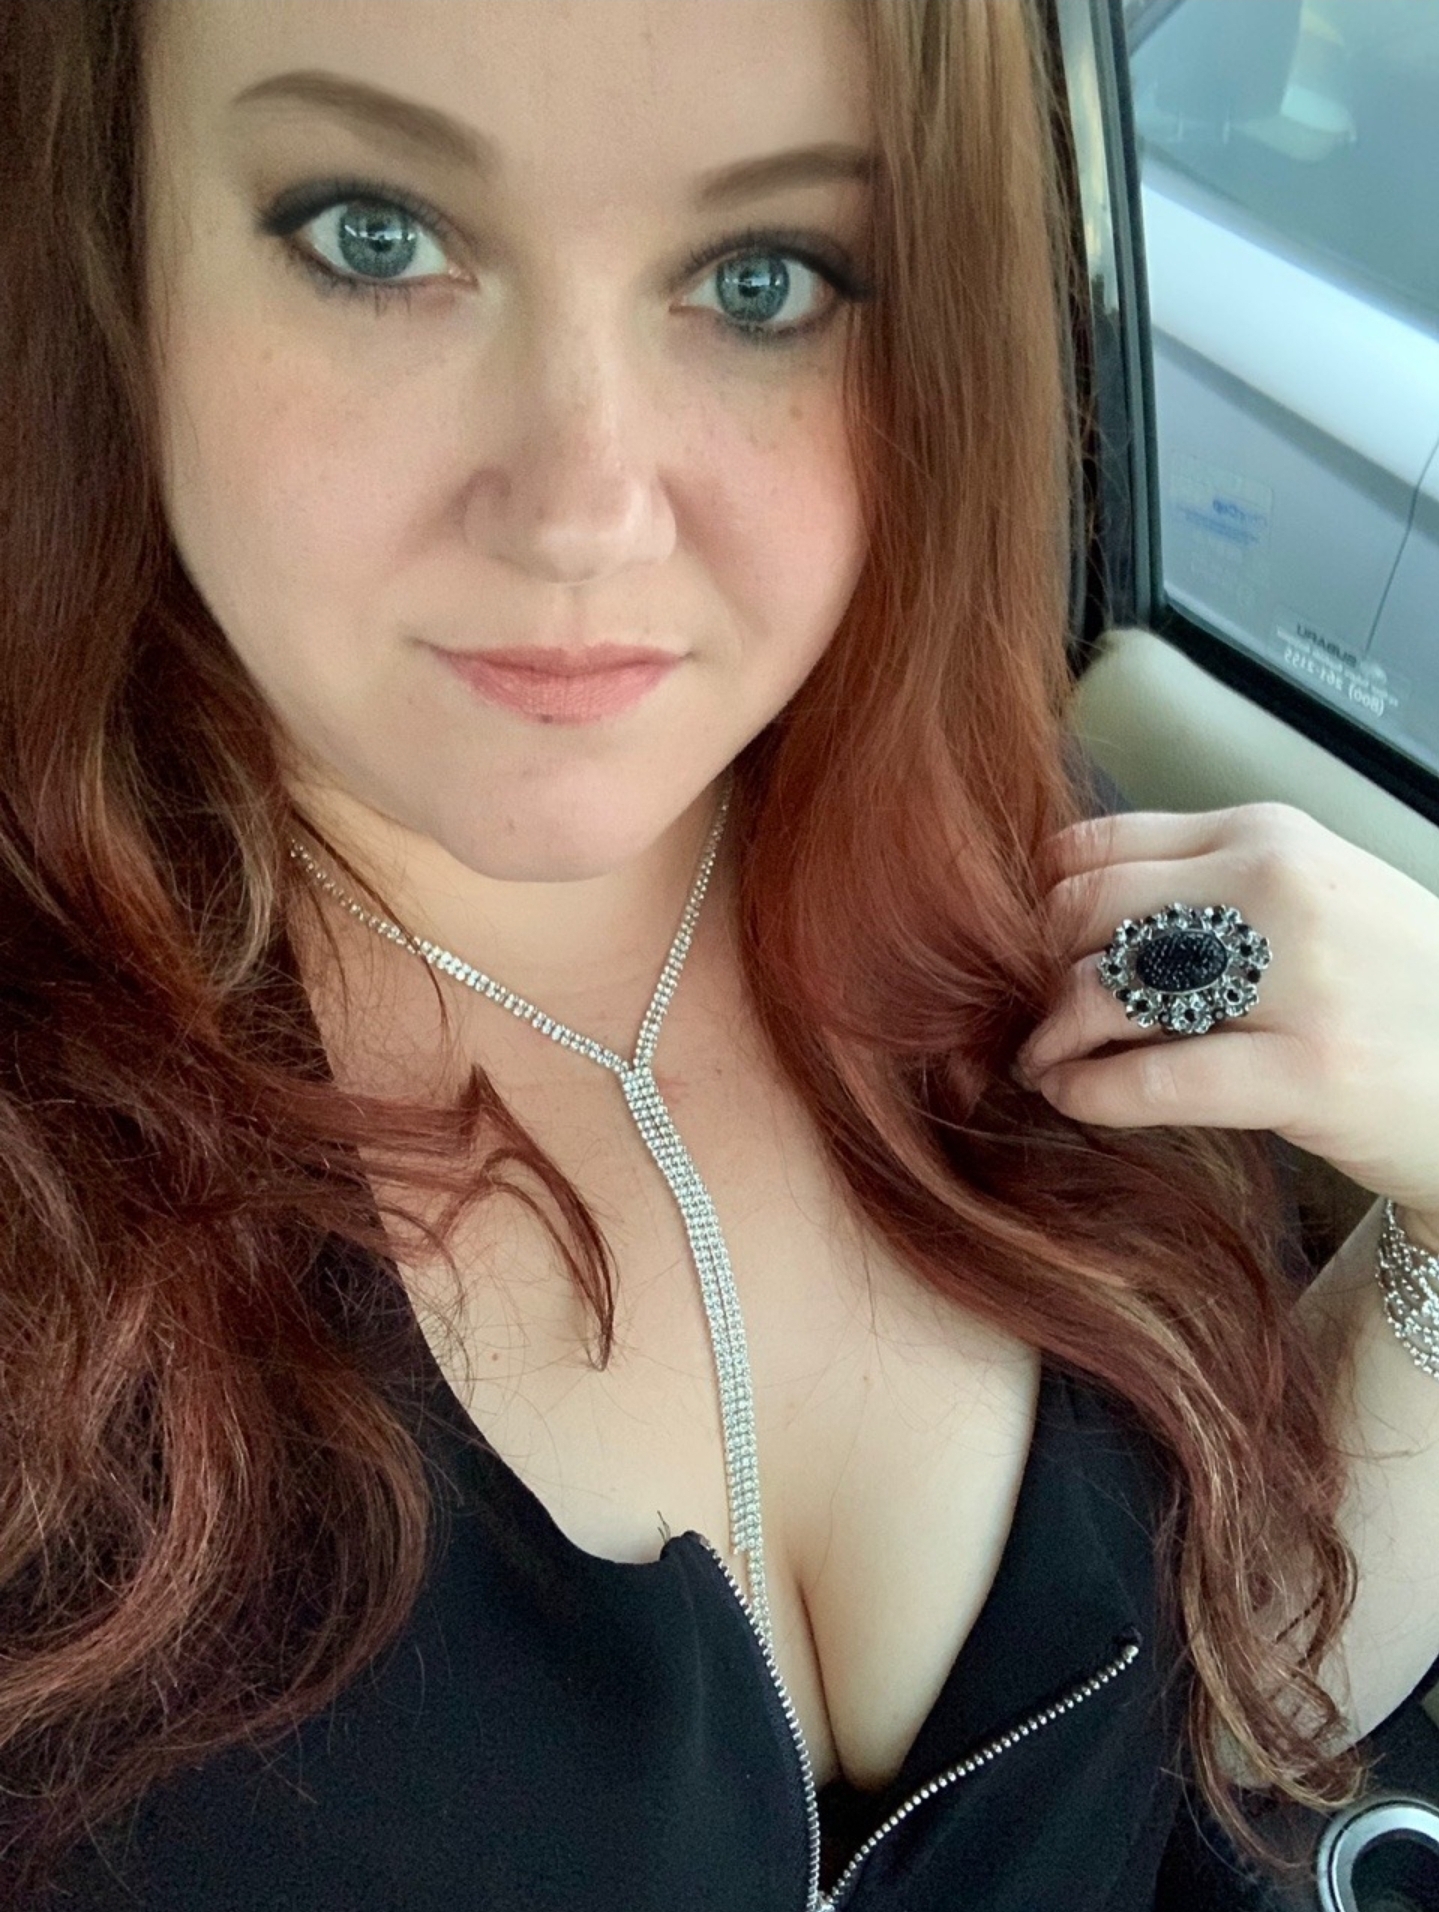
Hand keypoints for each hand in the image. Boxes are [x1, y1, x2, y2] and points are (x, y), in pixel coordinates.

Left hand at [1016, 802, 1438, 1229]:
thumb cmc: (1393, 987)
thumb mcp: (1310, 896)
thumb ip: (1206, 885)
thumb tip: (1066, 906)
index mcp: (1266, 833)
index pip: (1091, 845)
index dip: (1034, 903)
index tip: (1022, 950)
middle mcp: (1276, 887)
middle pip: (1078, 910)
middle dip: (1027, 968)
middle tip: (1020, 1011)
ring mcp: (1296, 978)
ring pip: (1101, 988)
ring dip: (1045, 1035)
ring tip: (1039, 1061)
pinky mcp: (1308, 1071)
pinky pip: (1151, 1078)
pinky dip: (1088, 1091)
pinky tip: (1072, 1097)